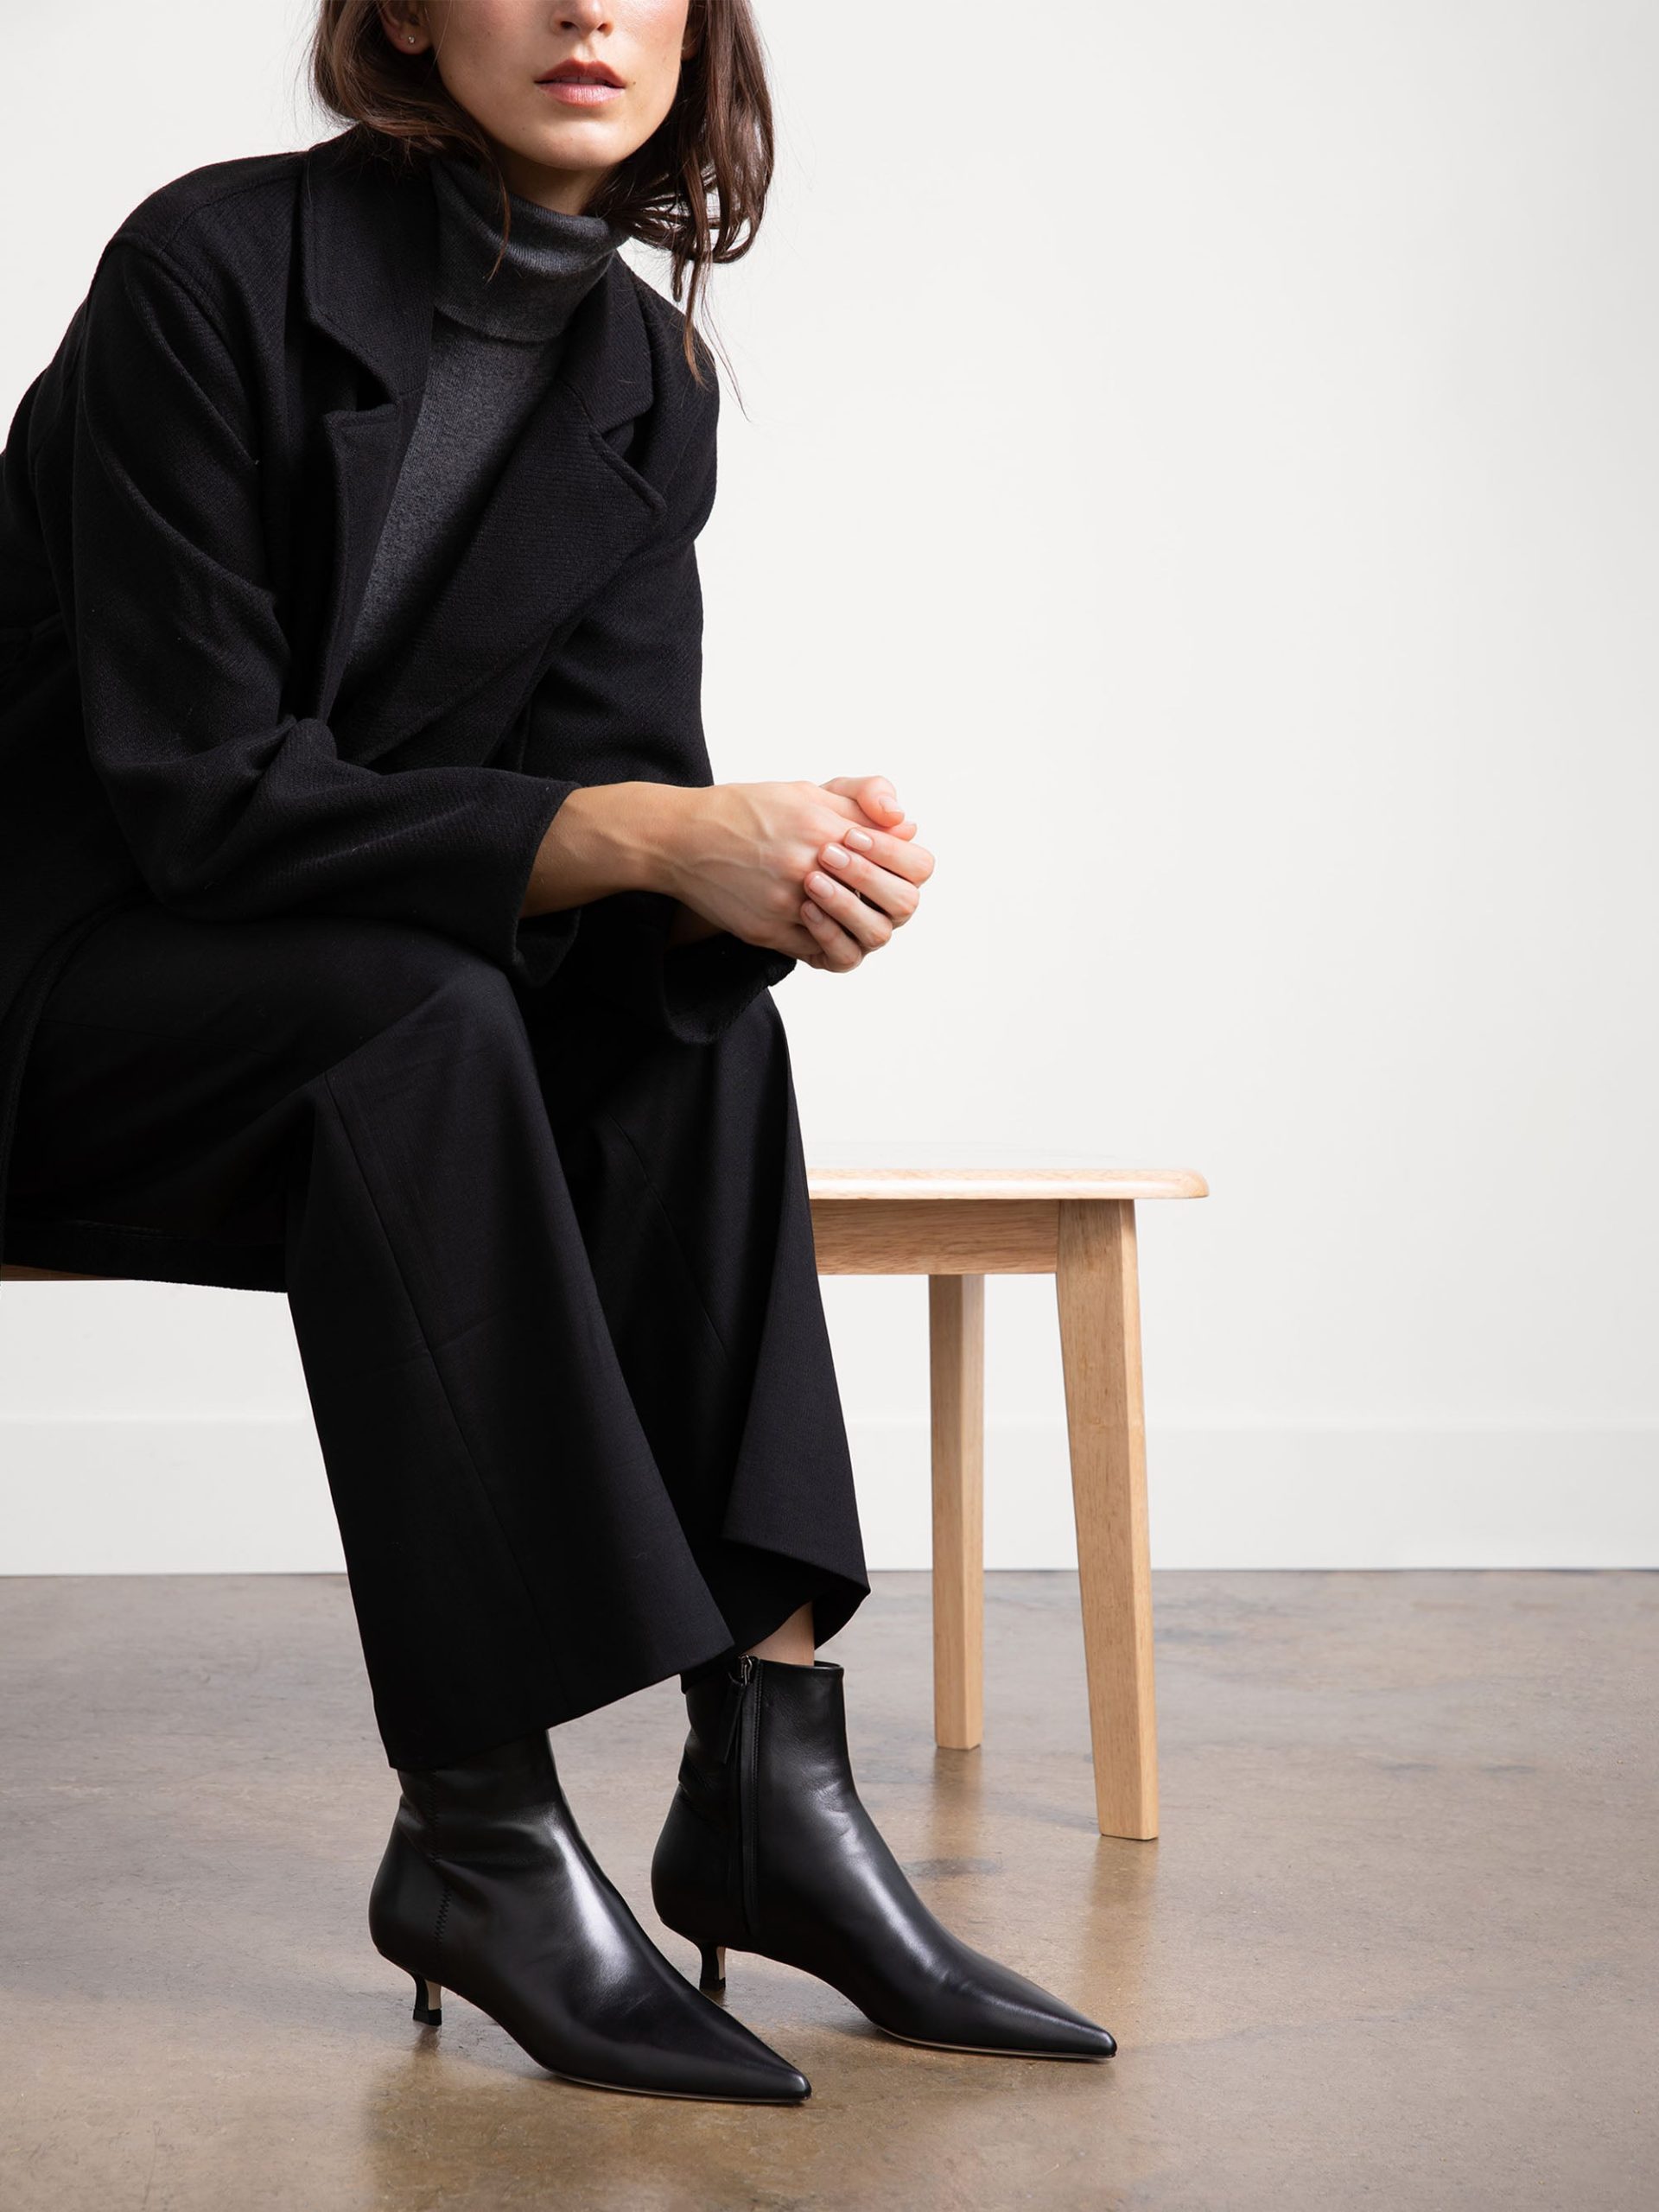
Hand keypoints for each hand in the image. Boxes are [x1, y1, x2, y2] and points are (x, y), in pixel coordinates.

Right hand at [661, 777, 932, 968]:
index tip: (884, 858)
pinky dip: (828, 941)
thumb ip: (860, 805)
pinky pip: (819, 952)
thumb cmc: (745, 811)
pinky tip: (820, 923)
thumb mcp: (806, 792)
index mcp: (826, 826)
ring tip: (845, 907)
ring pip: (860, 936)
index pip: (908, 860)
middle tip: (871, 889)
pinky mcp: (767, 931)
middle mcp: (810, 865)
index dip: (906, 864)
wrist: (680, 838)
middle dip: (894, 898)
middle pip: (897, 905)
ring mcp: (789, 903)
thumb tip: (907, 826)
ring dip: (861, 924)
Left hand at [794, 775, 931, 972]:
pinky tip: (804, 908)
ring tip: (811, 881)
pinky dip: (829, 934)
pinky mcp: (834, 953)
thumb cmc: (791, 824)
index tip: (850, 835)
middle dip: (867, 877)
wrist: (738, 852)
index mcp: (894, 867)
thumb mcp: (824, 798)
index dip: (891, 851)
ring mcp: (861, 930)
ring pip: (878, 933)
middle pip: (905, 902)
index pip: (918, 865)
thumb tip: (900, 818)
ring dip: (848, 906)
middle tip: (827, 855)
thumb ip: (866, 794)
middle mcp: (884, 903)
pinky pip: (847, 957)